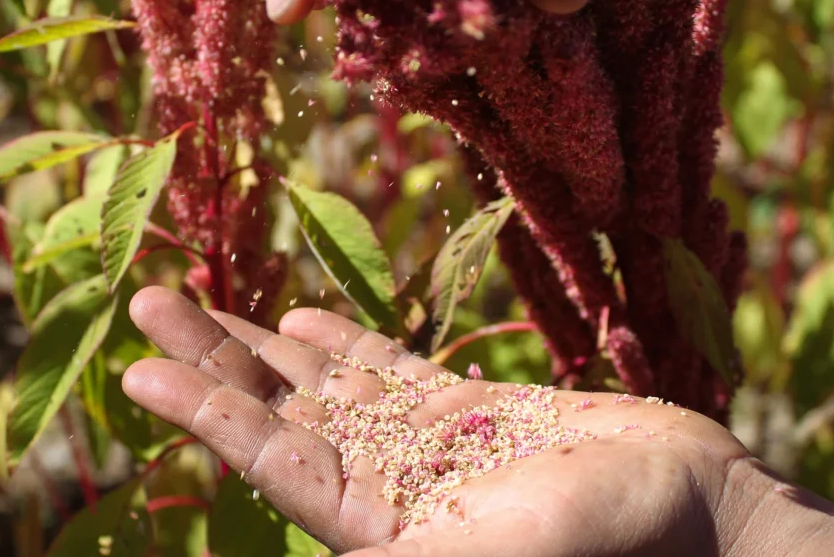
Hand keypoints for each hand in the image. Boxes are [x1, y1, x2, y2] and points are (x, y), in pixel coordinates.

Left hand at [120, 287, 771, 555]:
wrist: (692, 514)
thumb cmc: (600, 546)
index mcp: (375, 527)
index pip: (269, 460)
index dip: (204, 414)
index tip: (140, 370)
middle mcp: (387, 485)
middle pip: (280, 412)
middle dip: (214, 360)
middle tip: (148, 302)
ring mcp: (426, 444)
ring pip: (325, 383)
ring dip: (262, 344)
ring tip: (199, 301)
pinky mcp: (470, 413)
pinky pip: (389, 370)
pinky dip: (344, 342)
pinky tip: (302, 318)